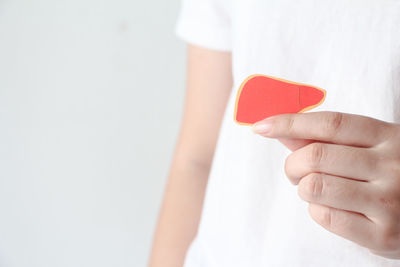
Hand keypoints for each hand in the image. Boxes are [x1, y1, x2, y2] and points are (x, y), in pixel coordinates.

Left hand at [253, 111, 399, 258]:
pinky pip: (325, 216)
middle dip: (291, 164)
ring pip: (314, 186)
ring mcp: (389, 202)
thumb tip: (284, 132)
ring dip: (302, 188)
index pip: (330, 123)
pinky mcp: (383, 234)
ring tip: (312, 188)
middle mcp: (392, 166)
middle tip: (294, 171)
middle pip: (315, 156)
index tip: (261, 126)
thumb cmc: (394, 173)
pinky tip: (329, 207)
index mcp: (389, 137)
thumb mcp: (373, 148)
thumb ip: (329, 139)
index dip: (290, 122)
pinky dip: (316, 210)